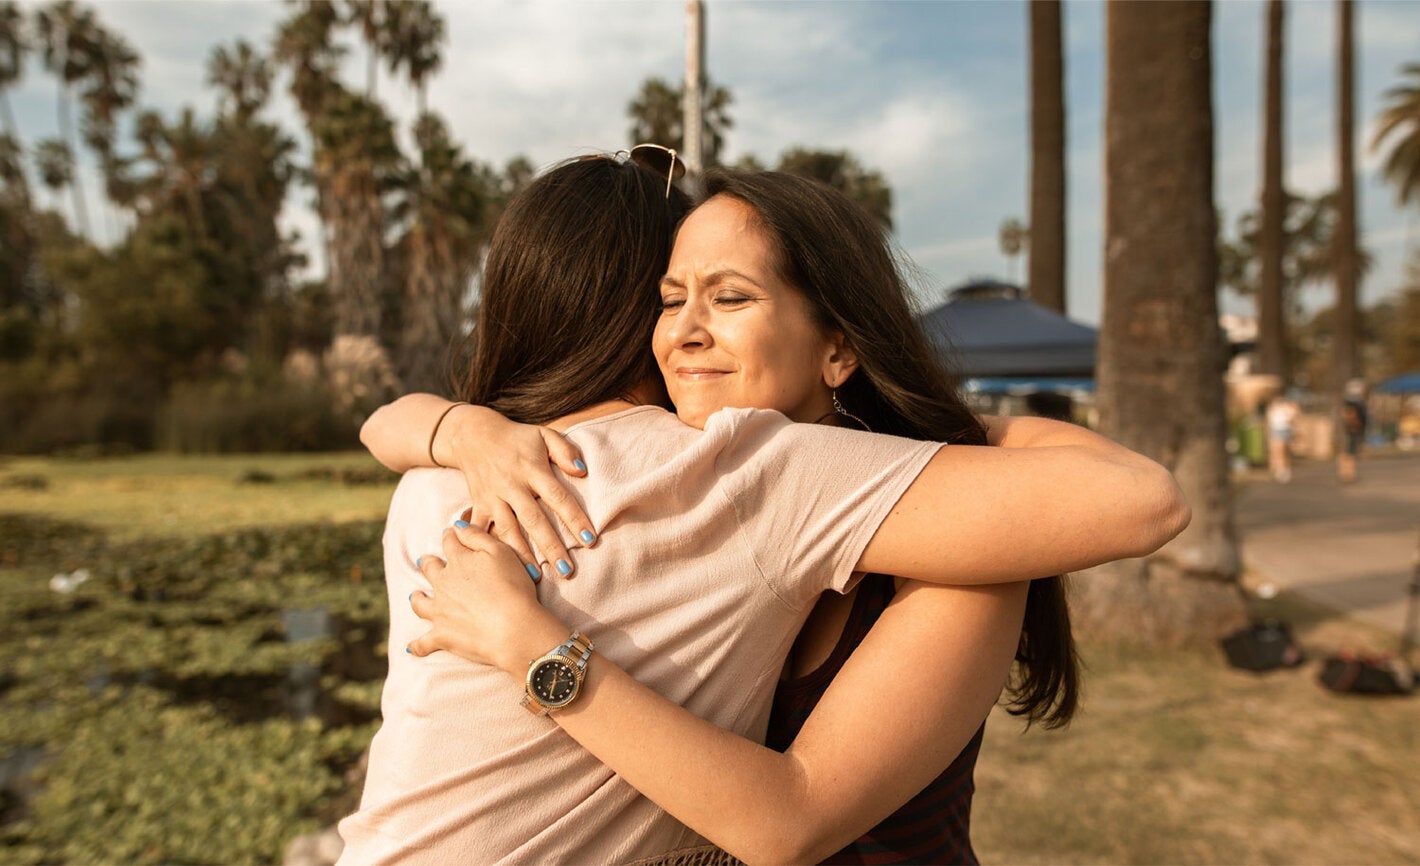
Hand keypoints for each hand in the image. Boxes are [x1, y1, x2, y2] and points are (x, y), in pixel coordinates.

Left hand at [408, 522, 567, 674]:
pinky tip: (411, 648)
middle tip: (427, 561)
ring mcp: (440, 611)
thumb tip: (457, 525)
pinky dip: (417, 645)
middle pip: (430, 569)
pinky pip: (423, 643)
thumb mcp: (502, 552)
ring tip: (416, 596)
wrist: (514, 628)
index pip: (450, 542)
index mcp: (459, 561)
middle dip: (429, 563)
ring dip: (418, 598)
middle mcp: (444, 584)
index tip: (451, 534)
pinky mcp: (442, 636)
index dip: (450, 536)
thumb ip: (477, 536)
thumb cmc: (513, 588)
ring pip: (420, 602)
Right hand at [436, 404, 595, 576]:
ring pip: (508, 531)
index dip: (574, 519)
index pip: (558, 497)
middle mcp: (512, 486)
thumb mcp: (544, 435)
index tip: (590, 540)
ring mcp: (493, 498)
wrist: (473, 435)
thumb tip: (582, 470)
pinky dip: (488, 549)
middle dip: (551, 547)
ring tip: (536, 578)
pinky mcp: (478, 505)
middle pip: (534, 520)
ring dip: (522, 555)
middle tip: (567, 570)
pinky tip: (499, 568)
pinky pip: (482, 531)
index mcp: (532, 470)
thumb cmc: (517, 438)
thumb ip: (564, 450)